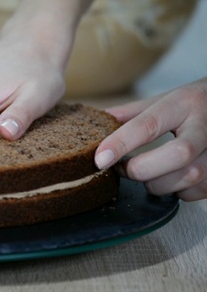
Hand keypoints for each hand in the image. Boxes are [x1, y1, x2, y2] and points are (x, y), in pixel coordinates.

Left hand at [95, 78, 206, 200]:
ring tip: (147, 174)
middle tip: (125, 170)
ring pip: (190, 177)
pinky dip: (178, 191)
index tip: (99, 160)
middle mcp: (206, 125)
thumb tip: (97, 124)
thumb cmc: (192, 104)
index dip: (120, 144)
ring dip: (159, 183)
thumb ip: (130, 114)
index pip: (148, 125)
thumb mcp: (162, 100)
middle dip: (143, 169)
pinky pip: (198, 190)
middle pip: (177, 155)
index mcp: (183, 103)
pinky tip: (171, 179)